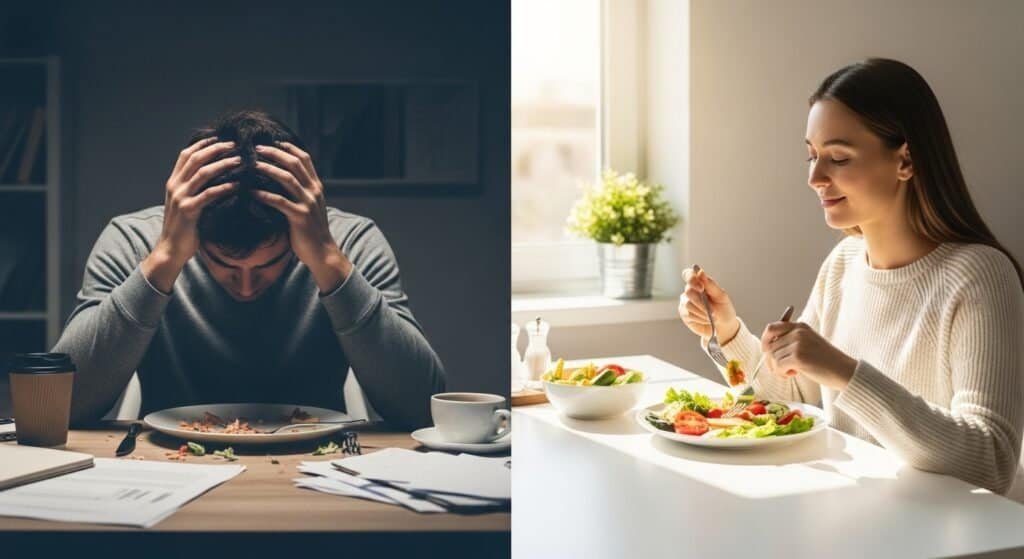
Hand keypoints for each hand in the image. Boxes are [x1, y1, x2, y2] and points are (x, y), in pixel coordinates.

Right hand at [143, 137, 240, 291]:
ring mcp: (180, 197)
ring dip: (223, 164)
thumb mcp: (186, 203)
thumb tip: (215, 175)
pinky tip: (237, 184)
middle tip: (236, 144)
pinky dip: (224, 187)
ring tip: (241, 160)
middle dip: (217, 148)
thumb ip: (195, 188)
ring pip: (203, 173)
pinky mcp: (189, 211)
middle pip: (196, 158)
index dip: (204, 143)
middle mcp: (175, 186)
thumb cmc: (184, 227)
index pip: (187, 154)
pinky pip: (209, 194)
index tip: (222, 137)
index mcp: (173, 181)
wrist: (170, 250)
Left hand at [251, 142, 351, 291]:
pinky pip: (279, 201)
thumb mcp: (309, 205)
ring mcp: (308, 203)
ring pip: (287, 178)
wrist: (322, 252)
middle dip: (274, 153)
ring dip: (268, 169)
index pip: (304, 159)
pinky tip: (251, 192)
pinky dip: (264, 194)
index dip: (288, 147)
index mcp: (316, 186)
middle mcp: (314, 191)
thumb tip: (279, 179)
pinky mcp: (300, 217)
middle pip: (294, 163)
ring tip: (251, 164)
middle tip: (256, 148)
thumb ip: (299, 191)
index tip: (272, 141)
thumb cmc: (311, 230)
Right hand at [678, 265, 739, 343]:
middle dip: (701, 302)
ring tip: (711, 316)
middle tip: (712, 310)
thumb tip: (700, 272)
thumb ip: (710, 285)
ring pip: (688, 304)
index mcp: (699, 283)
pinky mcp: (684, 313)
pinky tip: (706, 319)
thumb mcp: (721, 296)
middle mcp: (690, 291)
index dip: (691, 279)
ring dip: (702, 312)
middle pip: (688, 291)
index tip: (701, 287)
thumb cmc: (723, 308)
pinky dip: (699, 318)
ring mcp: (685, 302)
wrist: (723, 326)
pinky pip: (688, 314)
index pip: (688, 274)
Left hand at [760, 321, 857, 390]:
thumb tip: (767, 347)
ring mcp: (798, 343)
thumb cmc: (826, 361)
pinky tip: (794, 374)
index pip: (771, 328)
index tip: (767, 352)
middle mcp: (798, 332)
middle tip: (780, 369)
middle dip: (771, 360)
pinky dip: (782, 373)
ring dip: (778, 368)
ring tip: (792, 372)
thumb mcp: (808, 343)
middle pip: (770, 345)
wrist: (844, 371)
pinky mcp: (798, 357)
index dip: (765, 341)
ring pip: (773, 357)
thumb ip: (790, 341)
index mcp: (800, 326)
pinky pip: (778, 366)